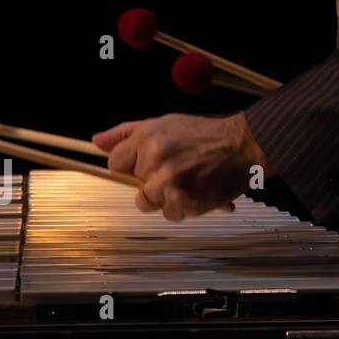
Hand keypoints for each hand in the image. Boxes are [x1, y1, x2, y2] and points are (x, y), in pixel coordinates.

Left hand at [92, 112, 269, 219]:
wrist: (242, 147)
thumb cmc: (203, 134)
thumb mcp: (163, 123)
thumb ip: (125, 134)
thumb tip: (96, 142)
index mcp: (147, 139)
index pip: (116, 164)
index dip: (130, 165)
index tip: (146, 162)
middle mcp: (156, 162)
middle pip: (134, 186)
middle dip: (149, 180)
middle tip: (174, 168)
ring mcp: (171, 186)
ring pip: (149, 203)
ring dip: (164, 196)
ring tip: (185, 180)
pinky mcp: (186, 204)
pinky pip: (171, 214)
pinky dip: (182, 207)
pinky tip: (196, 190)